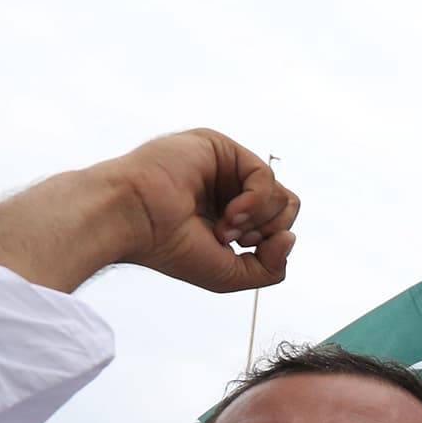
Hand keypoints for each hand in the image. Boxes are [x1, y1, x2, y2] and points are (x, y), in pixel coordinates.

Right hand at [106, 129, 298, 292]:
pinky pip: (265, 175)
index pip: (278, 224)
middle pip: (287, 207)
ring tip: (224, 227)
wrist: (130, 220)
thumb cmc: (168, 247)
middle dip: (268, 230)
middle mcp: (228, 189)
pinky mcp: (219, 148)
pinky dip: (256, 202)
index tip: (236, 250)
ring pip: (280, 193)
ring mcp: (224, 167)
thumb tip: (291, 238)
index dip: (270, 243)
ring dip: (258, 219)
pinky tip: (230, 214)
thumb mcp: (230, 274)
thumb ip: (270, 268)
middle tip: (231, 239)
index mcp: (228, 215)